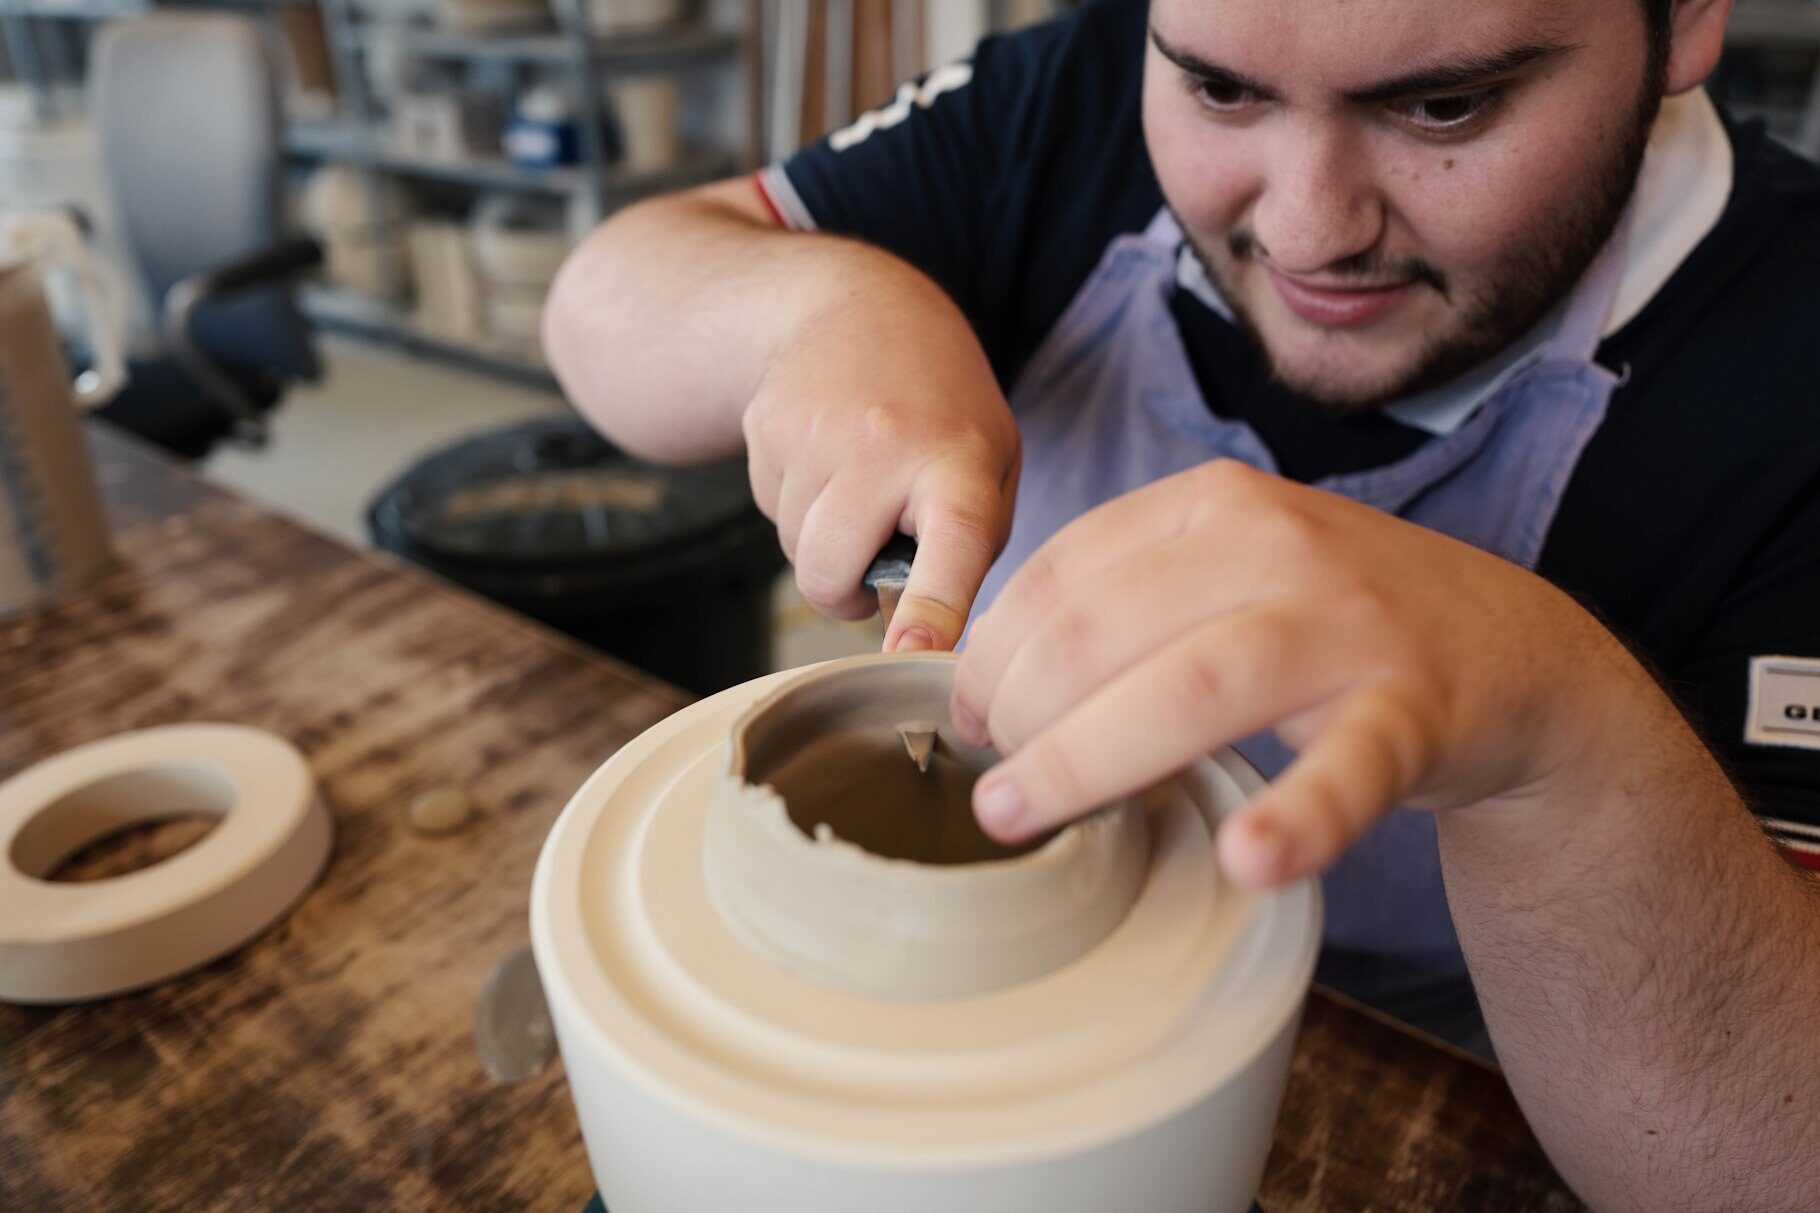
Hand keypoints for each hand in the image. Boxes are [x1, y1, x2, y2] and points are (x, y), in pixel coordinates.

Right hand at [743, 287, 1019, 650]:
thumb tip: (927, 632)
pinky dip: (795, 501)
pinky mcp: (765, 425)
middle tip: (870, 561)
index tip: (912, 650)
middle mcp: (884, 445)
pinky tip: (823, 455)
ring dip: (821, 539)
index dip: (931, 607)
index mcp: (958, 461)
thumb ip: (973, 543)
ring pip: (795, 549)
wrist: (854, 302)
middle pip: (829, 571)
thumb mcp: (993, 459)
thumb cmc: (941, 405)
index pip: (950, 544)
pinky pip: (769, 509)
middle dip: (841, 591)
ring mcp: (815, 432)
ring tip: (855, 481)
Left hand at [949, 459, 1654, 886]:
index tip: (965, 718)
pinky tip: (1249, 858)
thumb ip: (1123, 600)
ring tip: (1022, 815)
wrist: (1509, 648)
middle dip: (1017, 713)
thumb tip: (989, 679)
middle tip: (992, 788)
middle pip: (1102, 631)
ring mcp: (1348, 625)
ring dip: (1087, 758)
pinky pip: (1348, 767)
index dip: (992, 653)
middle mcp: (1276, 543)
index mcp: (1214, 502)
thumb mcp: (1226, 570)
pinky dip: (1299, 814)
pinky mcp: (1413, 710)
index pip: (1063, 570)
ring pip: (1193, 689)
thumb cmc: (1329, 620)